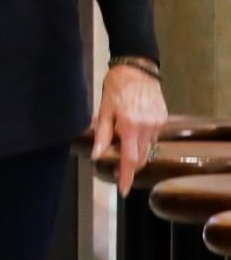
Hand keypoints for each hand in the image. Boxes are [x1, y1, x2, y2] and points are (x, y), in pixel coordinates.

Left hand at [91, 61, 170, 194]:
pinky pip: (153, 136)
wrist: (137, 68)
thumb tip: (97, 156)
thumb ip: (102, 135)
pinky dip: (142, 139)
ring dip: (135, 150)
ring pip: (148, 147)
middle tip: (117, 167)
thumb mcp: (104, 110)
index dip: (126, 176)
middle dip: (129, 165)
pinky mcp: (163, 119)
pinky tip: (132, 128)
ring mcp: (159, 123)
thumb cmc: (116, 87)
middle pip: (140, 157)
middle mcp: (148, 127)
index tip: (123, 190)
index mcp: (131, 126)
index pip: (129, 158)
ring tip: (122, 139)